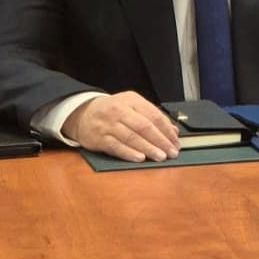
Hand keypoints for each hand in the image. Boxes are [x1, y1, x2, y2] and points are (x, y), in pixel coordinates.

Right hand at [62, 91, 180, 161]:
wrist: (82, 113)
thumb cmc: (113, 111)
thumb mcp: (132, 106)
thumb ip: (152, 117)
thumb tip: (173, 131)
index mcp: (132, 100)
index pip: (154, 115)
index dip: (167, 130)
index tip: (176, 141)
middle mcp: (119, 111)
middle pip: (144, 126)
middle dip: (160, 141)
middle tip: (171, 152)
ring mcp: (108, 124)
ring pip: (131, 137)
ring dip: (148, 148)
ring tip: (160, 157)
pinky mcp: (99, 138)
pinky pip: (116, 147)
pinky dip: (129, 153)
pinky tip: (140, 158)